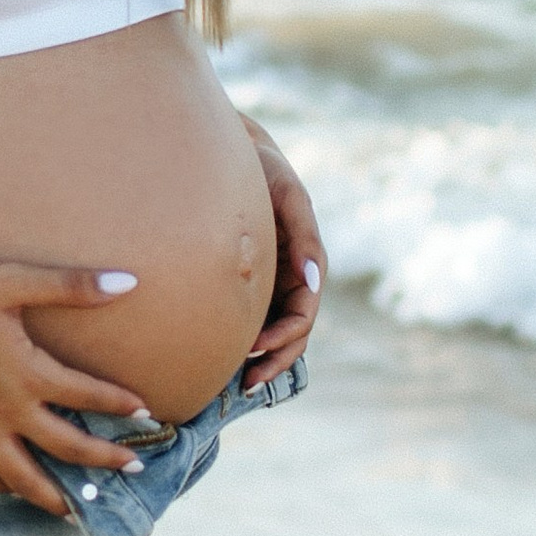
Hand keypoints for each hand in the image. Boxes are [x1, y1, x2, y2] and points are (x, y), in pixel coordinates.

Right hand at [0, 260, 150, 516]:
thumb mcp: (11, 281)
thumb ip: (70, 286)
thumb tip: (127, 282)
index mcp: (27, 373)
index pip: (87, 394)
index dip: (120, 404)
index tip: (146, 412)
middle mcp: (8, 411)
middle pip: (67, 446)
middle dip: (105, 460)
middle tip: (133, 469)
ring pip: (24, 477)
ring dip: (56, 495)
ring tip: (78, 508)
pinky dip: (2, 487)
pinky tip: (14, 490)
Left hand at [239, 124, 323, 392]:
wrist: (230, 151)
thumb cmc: (263, 170)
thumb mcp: (288, 196)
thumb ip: (304, 237)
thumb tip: (313, 285)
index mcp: (305, 265)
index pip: (303, 315)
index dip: (284, 337)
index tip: (255, 346)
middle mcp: (291, 281)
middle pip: (292, 335)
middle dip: (274, 361)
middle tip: (245, 382)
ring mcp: (271, 285)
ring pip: (273, 335)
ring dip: (262, 361)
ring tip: (238, 383)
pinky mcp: (249, 284)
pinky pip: (251, 321)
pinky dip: (245, 344)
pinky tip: (222, 360)